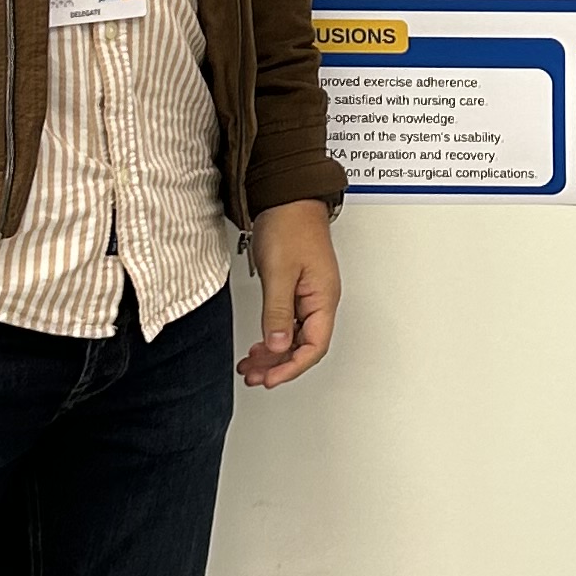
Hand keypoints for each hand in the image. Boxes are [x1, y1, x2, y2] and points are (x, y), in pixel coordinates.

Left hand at [242, 198, 338, 389]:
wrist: (287, 197)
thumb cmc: (290, 225)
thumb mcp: (279, 272)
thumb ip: (278, 312)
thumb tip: (279, 346)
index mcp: (324, 299)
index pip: (314, 347)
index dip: (291, 367)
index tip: (270, 379)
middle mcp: (320, 300)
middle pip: (305, 347)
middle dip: (279, 366)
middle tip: (253, 376)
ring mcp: (310, 295)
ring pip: (295, 337)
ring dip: (274, 354)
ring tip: (251, 365)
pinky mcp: (297, 288)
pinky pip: (288, 323)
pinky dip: (273, 337)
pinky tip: (260, 343)